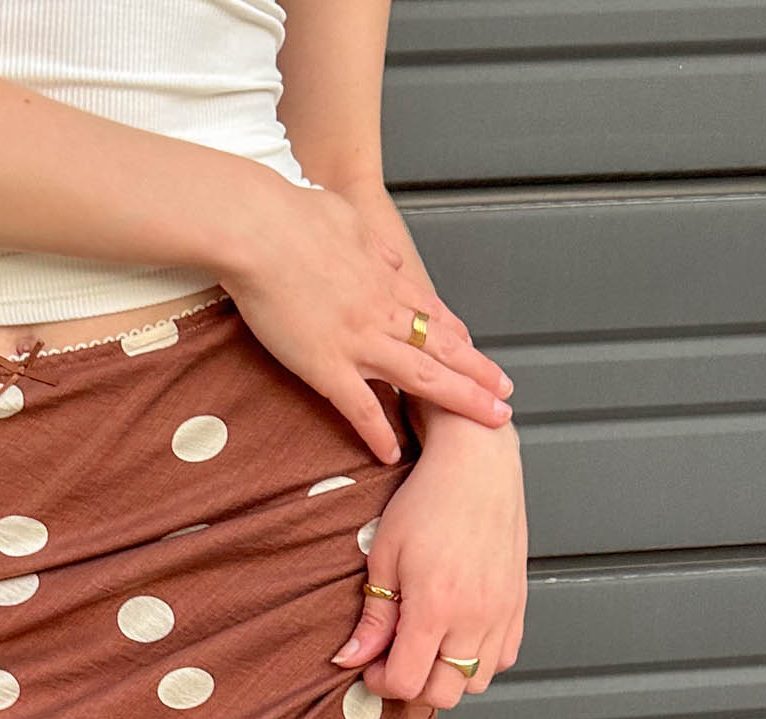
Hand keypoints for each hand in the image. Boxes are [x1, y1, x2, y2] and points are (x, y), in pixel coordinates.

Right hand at [217, 175, 513, 462]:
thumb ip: (373, 246)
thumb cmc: (294, 216)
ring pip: (422, 376)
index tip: (474, 350)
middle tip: (505, 394)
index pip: (430, 312)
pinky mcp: (325, 365)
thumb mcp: (349, 220)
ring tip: (489, 421)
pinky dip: (378, 432)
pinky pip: (359, 408)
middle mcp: (381, 312)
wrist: (260, 228)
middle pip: (442, 347)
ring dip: (459, 399)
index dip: (456, 335)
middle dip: (478, 373)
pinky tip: (392, 454)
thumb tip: (390, 259)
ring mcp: (358, 341)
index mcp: (384, 278)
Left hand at [331, 416, 527, 706]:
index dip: (381, 682)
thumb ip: (373, 616)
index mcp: (436, 606)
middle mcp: (475, 617)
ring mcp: (502, 613)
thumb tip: (350, 659)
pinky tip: (457, 634)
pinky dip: (479, 660)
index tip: (371, 663)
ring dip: (448, 676)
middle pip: (444, 693)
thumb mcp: (384, 556)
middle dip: (413, 686)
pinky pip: (503, 658)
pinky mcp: (518, 604)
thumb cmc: (427, 501)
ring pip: (477, 683)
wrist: (478, 465)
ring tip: (428, 646)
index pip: (407, 682)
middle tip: (395, 658)